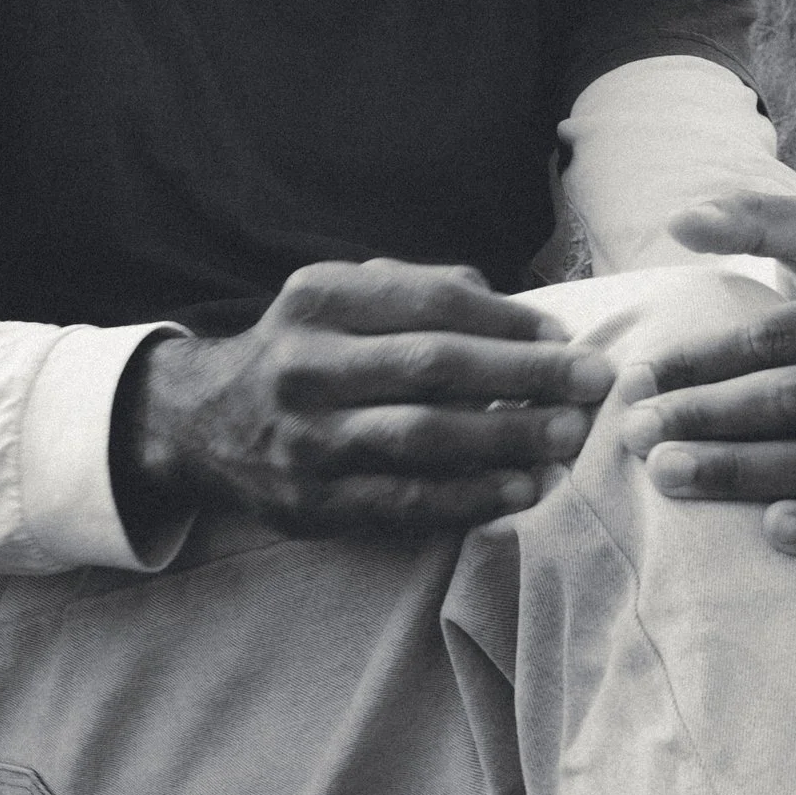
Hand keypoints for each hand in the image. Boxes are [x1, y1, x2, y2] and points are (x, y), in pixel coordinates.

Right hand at [114, 260, 617, 545]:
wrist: (203, 423)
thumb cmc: (305, 349)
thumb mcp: (342, 297)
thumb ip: (420, 291)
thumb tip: (516, 310)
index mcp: (318, 300)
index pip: (430, 303)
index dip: (507, 322)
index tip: (566, 338)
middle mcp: (306, 364)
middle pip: (433, 367)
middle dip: (524, 377)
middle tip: (592, 384)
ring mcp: (306, 439)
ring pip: (423, 438)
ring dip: (508, 440)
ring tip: (569, 440)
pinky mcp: (313, 503)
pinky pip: (405, 502)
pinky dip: (471, 498)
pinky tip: (522, 490)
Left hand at [611, 207, 795, 563]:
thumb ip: (752, 220)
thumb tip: (680, 221)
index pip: (777, 339)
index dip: (701, 359)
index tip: (637, 380)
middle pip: (794, 400)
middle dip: (707, 417)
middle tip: (636, 435)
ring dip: (741, 473)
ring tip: (667, 476)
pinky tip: (771, 533)